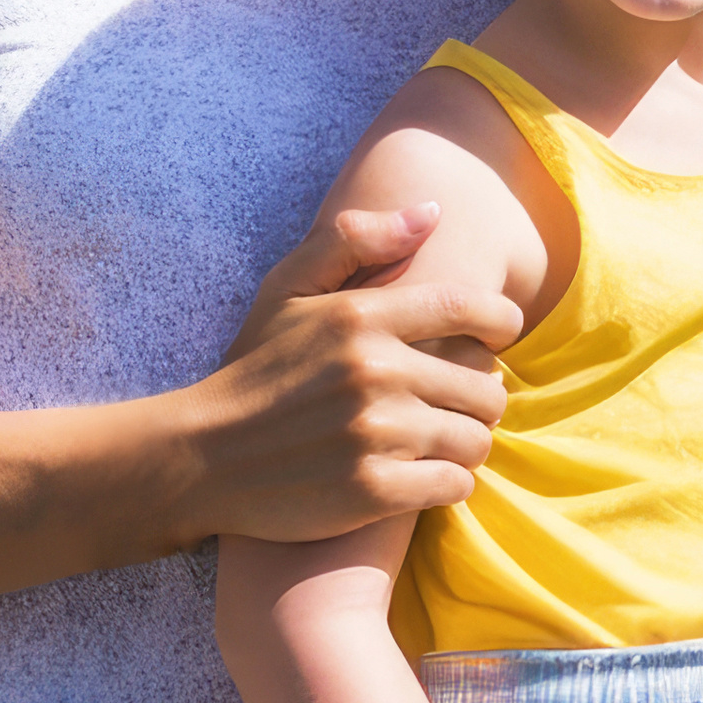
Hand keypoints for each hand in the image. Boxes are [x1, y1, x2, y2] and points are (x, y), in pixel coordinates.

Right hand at [191, 199, 516, 544]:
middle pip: (484, 386)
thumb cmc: (254, 369)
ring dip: (467, 443)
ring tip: (442, 441)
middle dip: (480, 397)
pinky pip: (455, 486)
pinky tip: (424, 476)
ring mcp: (374, 434)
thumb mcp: (288, 287)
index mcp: (360, 316)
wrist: (201, 457)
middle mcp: (374, 372)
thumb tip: (431, 211)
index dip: (501, 324)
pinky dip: (448, 483)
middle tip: (456, 404)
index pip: (470, 309)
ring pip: (476, 439)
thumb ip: (356, 239)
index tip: (498, 338)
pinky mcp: (372, 491)